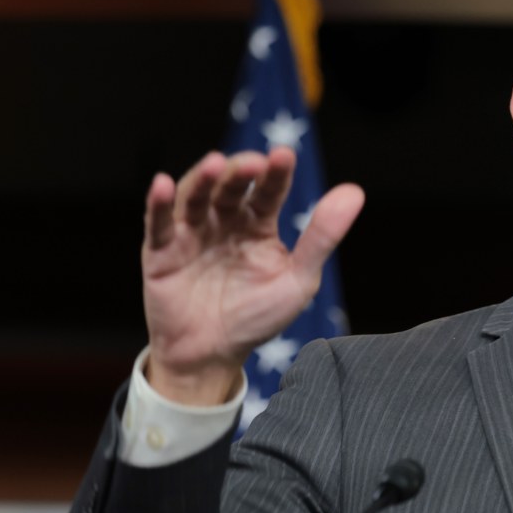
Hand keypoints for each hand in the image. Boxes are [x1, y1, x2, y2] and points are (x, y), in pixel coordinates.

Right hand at [141, 147, 364, 404]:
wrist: (213, 356)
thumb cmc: (257, 317)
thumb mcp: (298, 280)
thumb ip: (322, 237)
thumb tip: (355, 192)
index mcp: (258, 224)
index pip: (269, 191)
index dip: (276, 174)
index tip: (285, 156)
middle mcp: (224, 221)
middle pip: (230, 187)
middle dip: (240, 172)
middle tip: (253, 164)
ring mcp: (191, 233)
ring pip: (195, 196)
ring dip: (204, 179)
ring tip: (215, 164)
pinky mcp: (160, 251)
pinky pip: (157, 223)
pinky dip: (158, 203)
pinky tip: (163, 183)